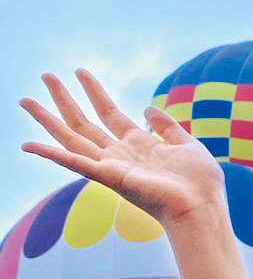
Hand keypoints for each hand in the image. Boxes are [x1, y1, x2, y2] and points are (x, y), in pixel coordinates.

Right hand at [20, 70, 224, 228]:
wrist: (202, 206)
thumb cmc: (200, 183)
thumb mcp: (186, 145)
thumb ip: (167, 126)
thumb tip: (148, 108)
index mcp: (139, 145)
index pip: (109, 112)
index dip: (94, 91)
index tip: (79, 71)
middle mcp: (120, 154)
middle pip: (83, 122)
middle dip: (63, 99)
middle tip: (45, 76)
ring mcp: (112, 166)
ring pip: (71, 138)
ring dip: (47, 120)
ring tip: (25, 100)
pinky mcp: (110, 178)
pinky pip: (75, 164)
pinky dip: (51, 155)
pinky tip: (29, 145)